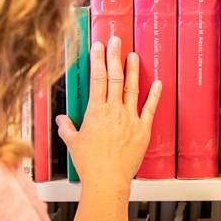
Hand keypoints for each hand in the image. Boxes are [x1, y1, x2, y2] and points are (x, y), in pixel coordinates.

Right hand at [56, 36, 161, 193]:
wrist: (107, 180)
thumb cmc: (90, 164)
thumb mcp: (73, 143)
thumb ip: (68, 128)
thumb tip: (62, 120)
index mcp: (96, 112)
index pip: (98, 79)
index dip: (99, 60)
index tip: (99, 46)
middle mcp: (114, 111)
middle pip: (115, 77)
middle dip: (115, 56)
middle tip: (116, 40)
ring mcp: (130, 119)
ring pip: (132, 89)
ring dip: (133, 70)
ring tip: (134, 55)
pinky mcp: (143, 129)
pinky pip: (150, 108)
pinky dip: (155, 95)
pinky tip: (158, 83)